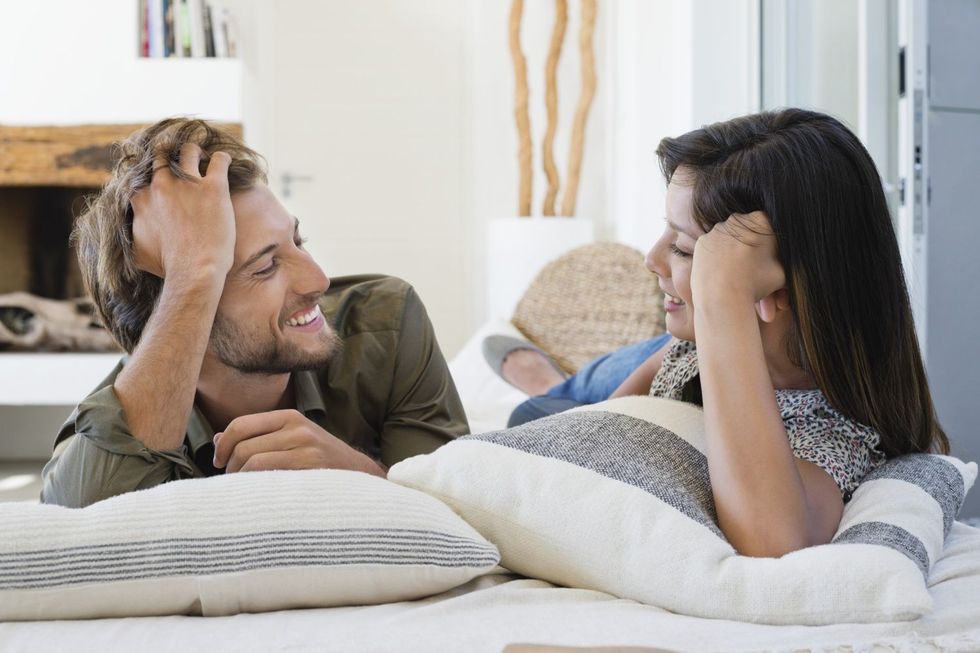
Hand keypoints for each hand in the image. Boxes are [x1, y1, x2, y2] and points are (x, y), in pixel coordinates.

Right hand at [131, 143, 235, 278]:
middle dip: (171, 156)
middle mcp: (161, 185)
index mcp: (142, 198)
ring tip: (204, 158)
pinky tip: (226, 161)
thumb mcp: (138, 251)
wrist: (193, 270)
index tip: (162, 179)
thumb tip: (133, 230)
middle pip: (163, 156)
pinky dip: (223, 159)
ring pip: (190, 151)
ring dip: (196, 152)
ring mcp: (188, 183)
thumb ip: (133, 233)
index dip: (153, 175)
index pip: (143, 175)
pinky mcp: (214, 187)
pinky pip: (220, 161)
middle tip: (182, 162)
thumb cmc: (167, 266)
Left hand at [212, 409, 384, 476]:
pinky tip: (259, 495)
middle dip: (229, 467)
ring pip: (253, 462)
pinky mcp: (310, 468)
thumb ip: (258, 437)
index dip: (223, 446)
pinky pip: (269, 477)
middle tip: (231, 482)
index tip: (219, 462)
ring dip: (240, 480)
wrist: (360, 476)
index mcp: (289, 417)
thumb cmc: (321, 461)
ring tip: (244, 490)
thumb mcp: (292, 439)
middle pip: (243, 446)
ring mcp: (305, 447)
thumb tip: (218, 440)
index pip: (240, 425)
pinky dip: (256, 487)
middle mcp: (297, 427)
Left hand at [691, 211, 787, 321]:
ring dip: (737, 254)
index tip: (774, 258)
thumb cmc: (756, 284)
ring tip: (741, 275)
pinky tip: (725, 272)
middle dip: (755, 252)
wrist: (722, 297)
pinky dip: (720, 258)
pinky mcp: (702, 242)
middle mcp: (737, 219)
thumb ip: (790, 259)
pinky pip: (715, 247)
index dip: (774, 244)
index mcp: (760, 221)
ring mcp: (716, 229)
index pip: (771, 227)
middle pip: (750, 234)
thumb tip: (794, 256)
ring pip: (732, 241)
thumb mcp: (784, 272)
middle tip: (757, 270)